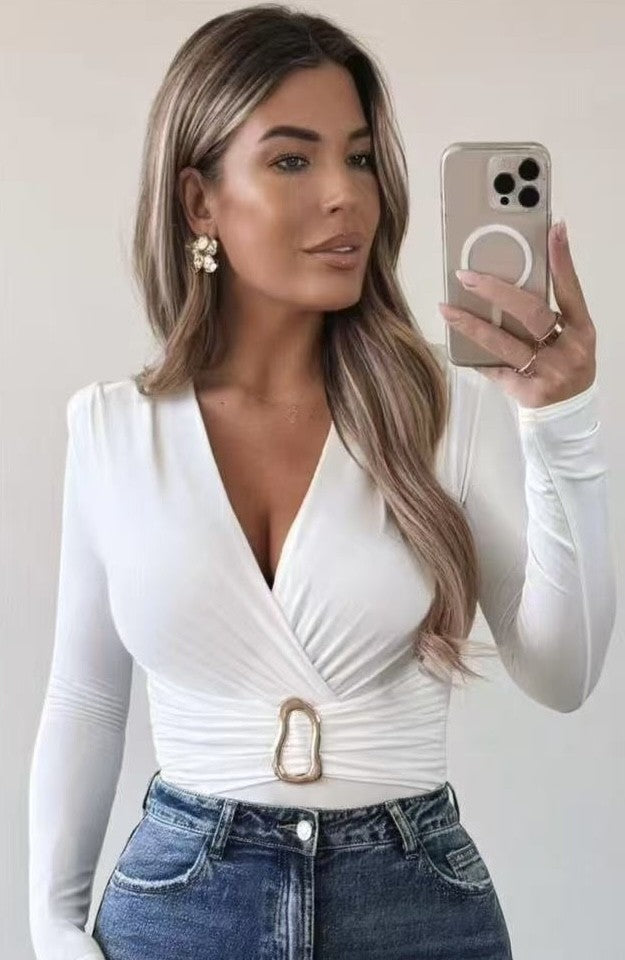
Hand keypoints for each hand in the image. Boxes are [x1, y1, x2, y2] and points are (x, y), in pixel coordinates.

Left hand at [437, 221, 596, 408]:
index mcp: (582, 330)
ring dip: (471, 323)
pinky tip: (455, 343)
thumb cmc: (565, 367)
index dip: (562, 260)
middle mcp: (569, 350)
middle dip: (495, 291)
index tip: (554, 229)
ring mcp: (549, 372)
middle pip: (530, 312)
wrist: (568, 415)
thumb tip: (509, 281)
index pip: (571, 289)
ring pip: (503, 342)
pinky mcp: (528, 392)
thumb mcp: (569, 339)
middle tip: (466, 275)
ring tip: (447, 308)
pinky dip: (475, 355)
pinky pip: (494, 368)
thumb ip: (549, 315)